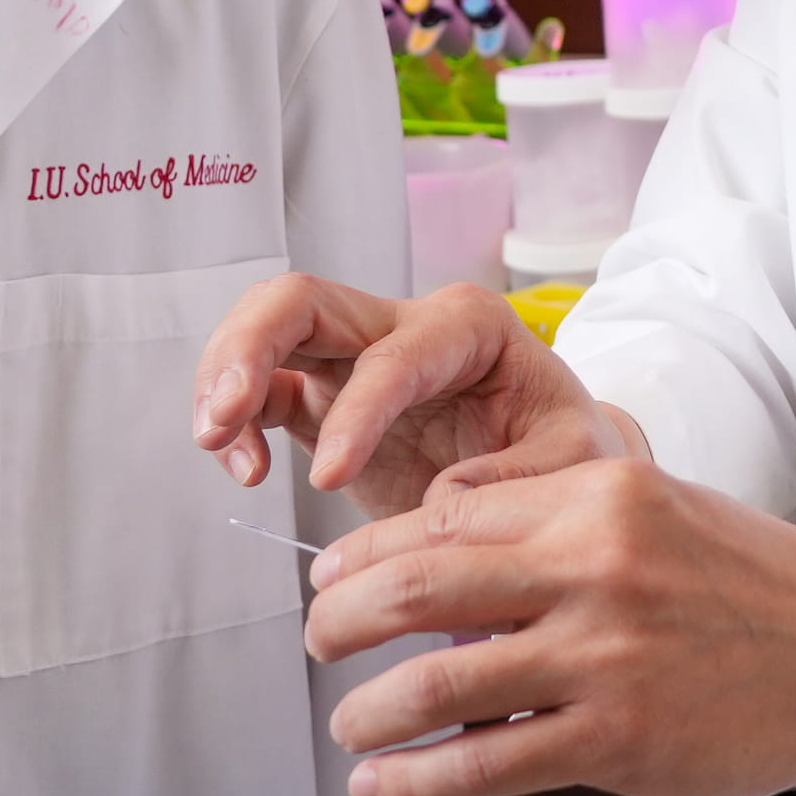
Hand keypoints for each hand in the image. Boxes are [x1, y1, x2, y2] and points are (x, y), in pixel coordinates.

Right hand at [191, 276, 621, 523]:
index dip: (356, 411)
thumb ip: (521, 476)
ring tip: (218, 445)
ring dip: (225, 378)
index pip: (393, 352)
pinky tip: (242, 467)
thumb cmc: (568, 454)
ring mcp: (354, 360)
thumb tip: (441, 495)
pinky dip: (238, 423)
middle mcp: (402, 326)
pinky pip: (263, 393)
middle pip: (302, 299)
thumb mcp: (577, 462)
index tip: (332, 479)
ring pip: (267, 330)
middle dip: (250, 346)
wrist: (554, 474)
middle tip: (223, 415)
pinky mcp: (325, 403)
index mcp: (468, 327)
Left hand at [296, 457, 795, 795]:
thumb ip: (555, 526)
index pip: (443, 517)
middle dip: (338, 621)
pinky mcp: (619, 739)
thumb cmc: (754, 582)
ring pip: (435, 685)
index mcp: (598, 497)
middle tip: (317, 643)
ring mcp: (605, 657)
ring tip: (349, 727)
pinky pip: (485, 764)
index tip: (331, 578)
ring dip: (367, 713)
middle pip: (415, 587)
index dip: (365, 553)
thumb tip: (442, 559)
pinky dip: (416, 780)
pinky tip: (386, 787)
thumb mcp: (656, 508)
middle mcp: (595, 567)